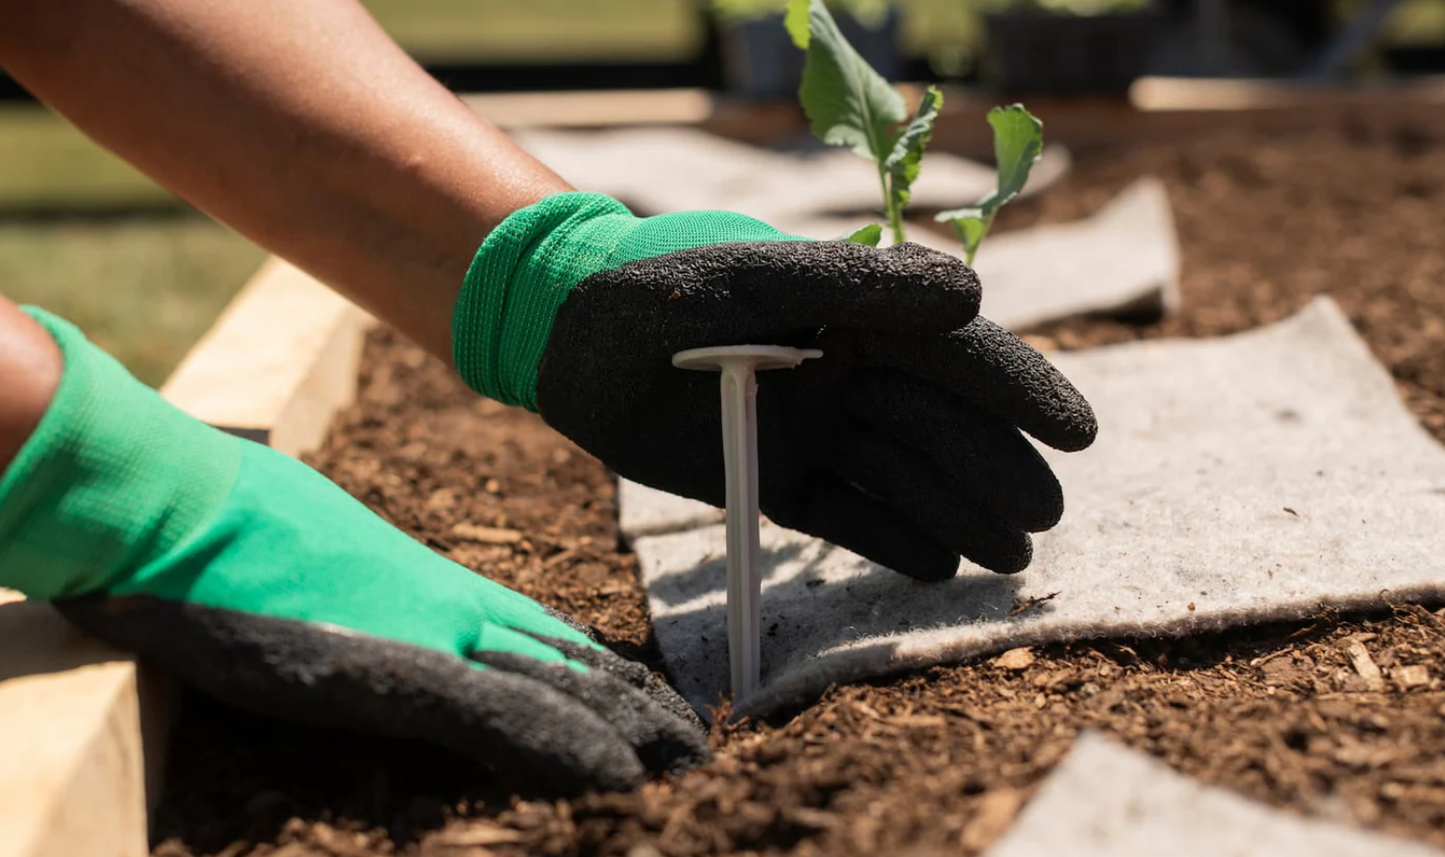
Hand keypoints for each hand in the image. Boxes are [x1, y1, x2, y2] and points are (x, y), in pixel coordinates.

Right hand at [3, 309, 707, 795]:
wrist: (180, 505)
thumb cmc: (238, 529)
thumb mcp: (332, 573)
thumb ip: (382, 609)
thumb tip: (397, 635)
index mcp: (439, 587)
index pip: (548, 634)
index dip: (607, 672)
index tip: (655, 702)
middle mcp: (454, 607)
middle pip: (571, 660)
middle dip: (638, 707)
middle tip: (697, 744)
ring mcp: (429, 635)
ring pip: (558, 686)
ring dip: (628, 729)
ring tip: (688, 764)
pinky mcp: (391, 668)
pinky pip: (499, 715)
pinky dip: (562, 746)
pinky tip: (615, 778)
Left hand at [455, 194, 1095, 580]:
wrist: (566, 347)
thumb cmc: (654, 293)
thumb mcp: (749, 280)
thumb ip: (855, 286)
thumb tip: (971, 297)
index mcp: (853, 314)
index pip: (953, 352)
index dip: (1018, 389)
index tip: (1077, 431)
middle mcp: (847, 374)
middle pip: (941, 425)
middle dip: (996, 469)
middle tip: (1042, 517)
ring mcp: (817, 431)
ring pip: (905, 476)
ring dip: (959, 513)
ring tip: (1008, 558)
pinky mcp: (778, 482)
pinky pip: (849, 517)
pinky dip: (892, 541)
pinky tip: (938, 567)